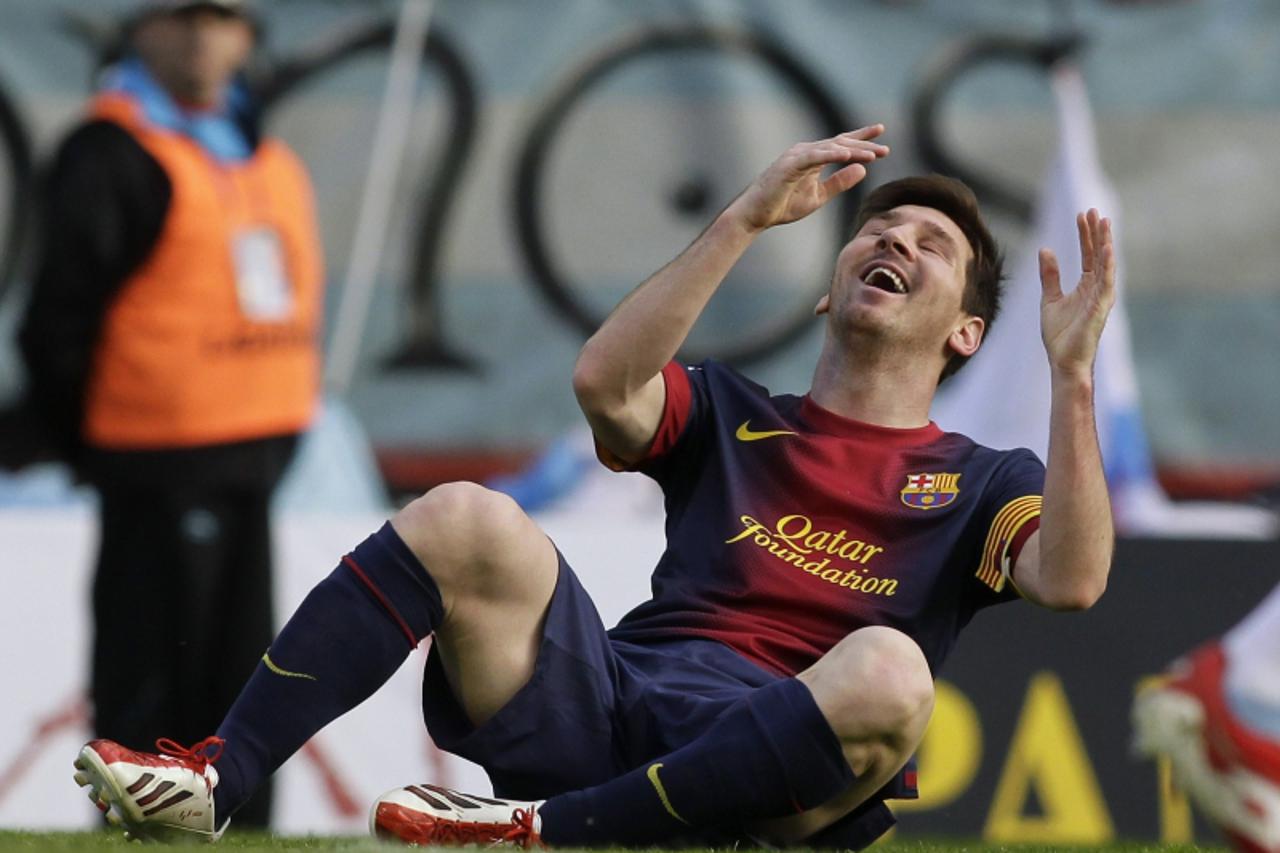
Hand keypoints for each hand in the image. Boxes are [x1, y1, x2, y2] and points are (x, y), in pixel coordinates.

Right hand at [727, 126, 888, 232]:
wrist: (757, 215)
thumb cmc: (783, 205)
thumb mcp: (819, 196)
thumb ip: (839, 183)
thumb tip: (863, 170)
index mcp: (813, 157)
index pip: (841, 144)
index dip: (862, 139)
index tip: (882, 134)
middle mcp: (807, 151)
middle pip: (840, 143)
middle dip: (864, 145)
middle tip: (886, 149)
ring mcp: (798, 155)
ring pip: (831, 148)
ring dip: (854, 150)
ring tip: (874, 155)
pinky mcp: (790, 164)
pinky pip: (816, 156)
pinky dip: (833, 155)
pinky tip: (850, 156)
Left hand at [1039, 208, 1116, 378]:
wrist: (1062, 361)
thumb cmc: (1059, 336)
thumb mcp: (1049, 299)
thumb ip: (1050, 276)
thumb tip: (1045, 250)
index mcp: (1085, 287)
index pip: (1088, 256)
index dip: (1085, 236)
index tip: (1082, 216)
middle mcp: (1097, 290)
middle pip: (1099, 255)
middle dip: (1097, 233)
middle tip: (1094, 211)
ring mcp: (1101, 298)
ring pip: (1106, 265)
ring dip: (1105, 243)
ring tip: (1104, 222)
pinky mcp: (1100, 308)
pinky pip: (1106, 282)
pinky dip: (1107, 264)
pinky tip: (1107, 248)